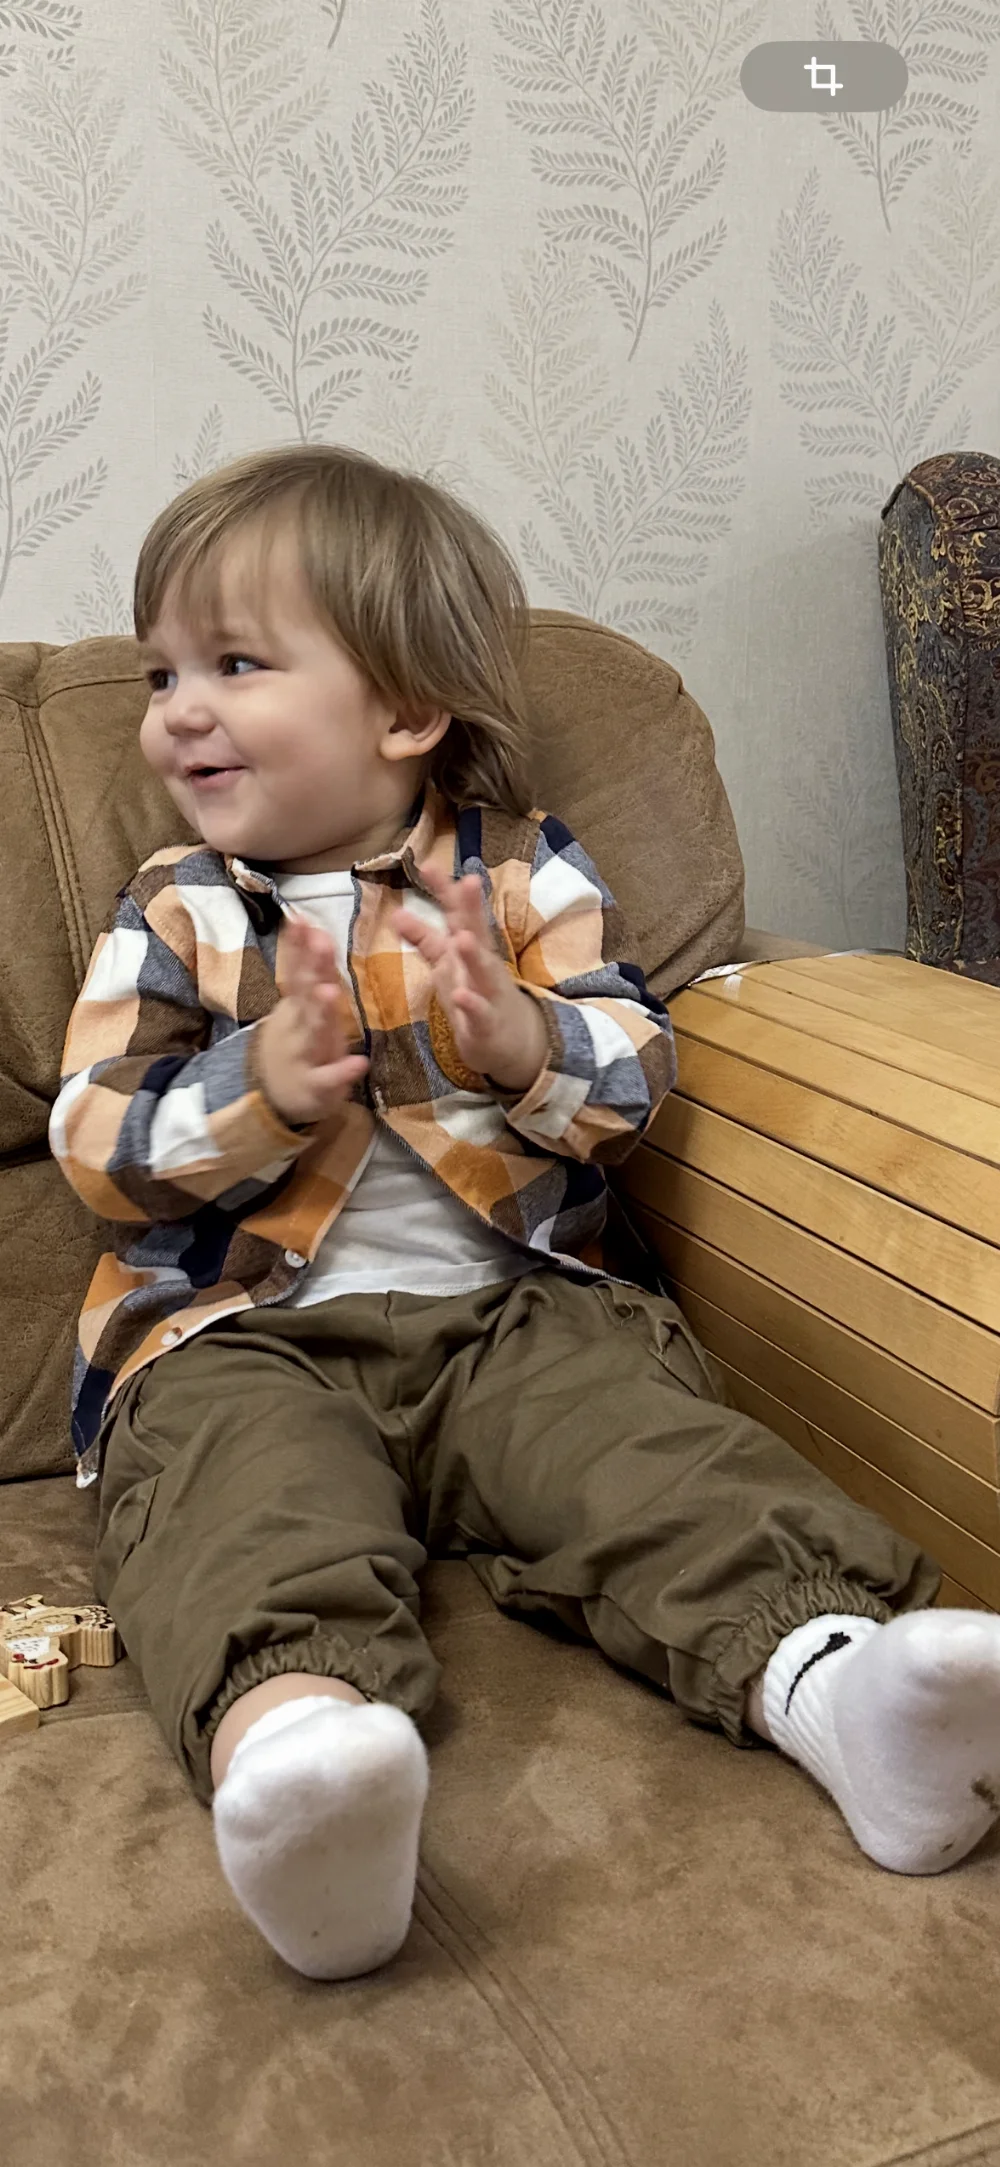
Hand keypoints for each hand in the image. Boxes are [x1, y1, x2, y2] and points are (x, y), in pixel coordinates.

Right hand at [255, 918, 368, 1126]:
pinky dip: (342, 1072)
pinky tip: (359, 1063)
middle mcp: (298, 1025)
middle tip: (321, 942)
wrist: (270, 1095)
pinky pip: (328, 1078)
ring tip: (330, 992)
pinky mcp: (315, 1086)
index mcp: (297, 1005)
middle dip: (312, 968)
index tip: (300, 918)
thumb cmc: (294, 1040)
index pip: (298, 969)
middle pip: (304, 994)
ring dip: (320, 1012)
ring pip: (313, 1032)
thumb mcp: (297, 1006)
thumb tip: (311, 924)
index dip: (299, 945)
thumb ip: (307, 969)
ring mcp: (305, 1054)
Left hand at [393, 861, 547, 1091]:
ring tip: (462, 938)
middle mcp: (482, 964)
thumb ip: (424, 939)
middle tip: (468, 881)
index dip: (444, 891)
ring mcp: (488, 993)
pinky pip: (480, 1014)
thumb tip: (395, 913)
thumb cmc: (476, 993)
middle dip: (472, 908)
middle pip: (477, 932)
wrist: (512, 1041)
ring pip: (482, 971)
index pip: (457, 913)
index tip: (428, 864)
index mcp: (469, 946)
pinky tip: (462, 996)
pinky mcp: (488, 1024)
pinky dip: (472, 1005)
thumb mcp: (447, 963)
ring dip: (473, 954)